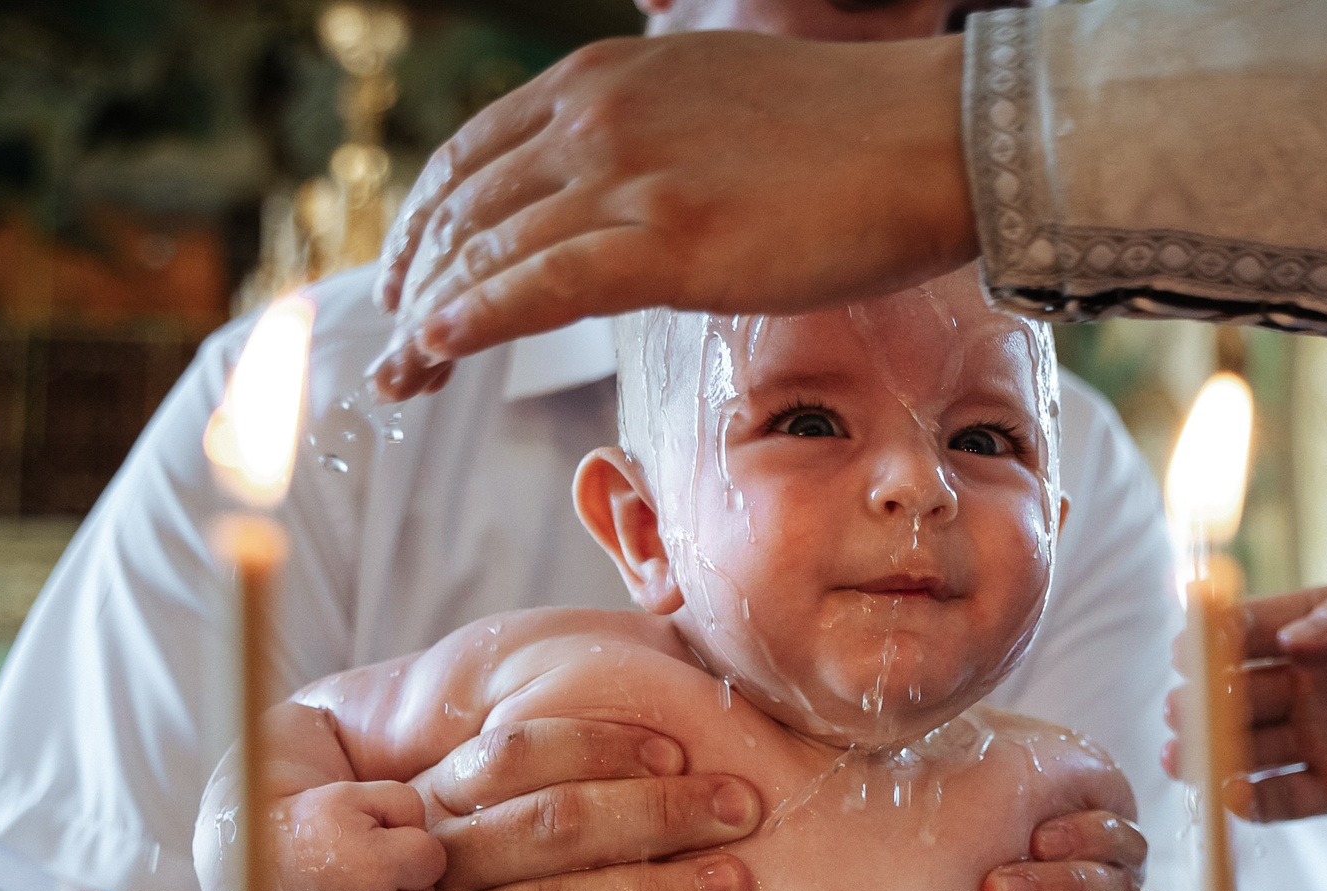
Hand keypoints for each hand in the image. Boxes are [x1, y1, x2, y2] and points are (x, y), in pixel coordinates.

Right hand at [266, 780, 447, 890]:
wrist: (245, 870)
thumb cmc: (304, 826)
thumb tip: (433, 843)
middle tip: (357, 866)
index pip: (433, 859)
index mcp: (373, 870)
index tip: (373, 840)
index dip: (406, 843)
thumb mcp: (352, 795)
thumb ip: (406, 805)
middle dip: (401, 879)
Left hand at [366, 31, 974, 398]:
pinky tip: (439, 349)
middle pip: (465, 207)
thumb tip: (623, 204)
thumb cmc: (847, 136)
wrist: (932, 135)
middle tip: (395, 348)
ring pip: (491, 253)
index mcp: (601, 78)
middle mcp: (596, 115)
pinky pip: (541, 287)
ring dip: (432, 320)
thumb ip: (647, 146)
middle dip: (416, 282)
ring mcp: (628, 175)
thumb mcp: (714, 111)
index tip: (413, 280)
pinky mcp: (667, 240)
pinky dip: (478, 321)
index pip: (475, 154)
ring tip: (403, 376)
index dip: (429, 225)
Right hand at [389, 718, 760, 890]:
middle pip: (551, 825)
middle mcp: (440, 866)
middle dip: (657, 812)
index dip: (599, 747)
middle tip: (741, 811)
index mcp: (445, 799)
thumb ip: (558, 782)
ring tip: (733, 886)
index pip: (515, 754)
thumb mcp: (495, 831)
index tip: (679, 753)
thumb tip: (674, 720)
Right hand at [1166, 582, 1326, 823]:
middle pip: (1240, 690)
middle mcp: (1314, 682)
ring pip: (1251, 745)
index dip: (1217, 635)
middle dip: (1204, 699)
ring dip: (1213, 753)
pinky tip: (1231, 800)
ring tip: (1183, 759)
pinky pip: (1287, 797)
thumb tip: (1293, 636)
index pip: (1256, 627)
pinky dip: (1254, 802)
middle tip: (1183, 710)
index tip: (1187, 648)